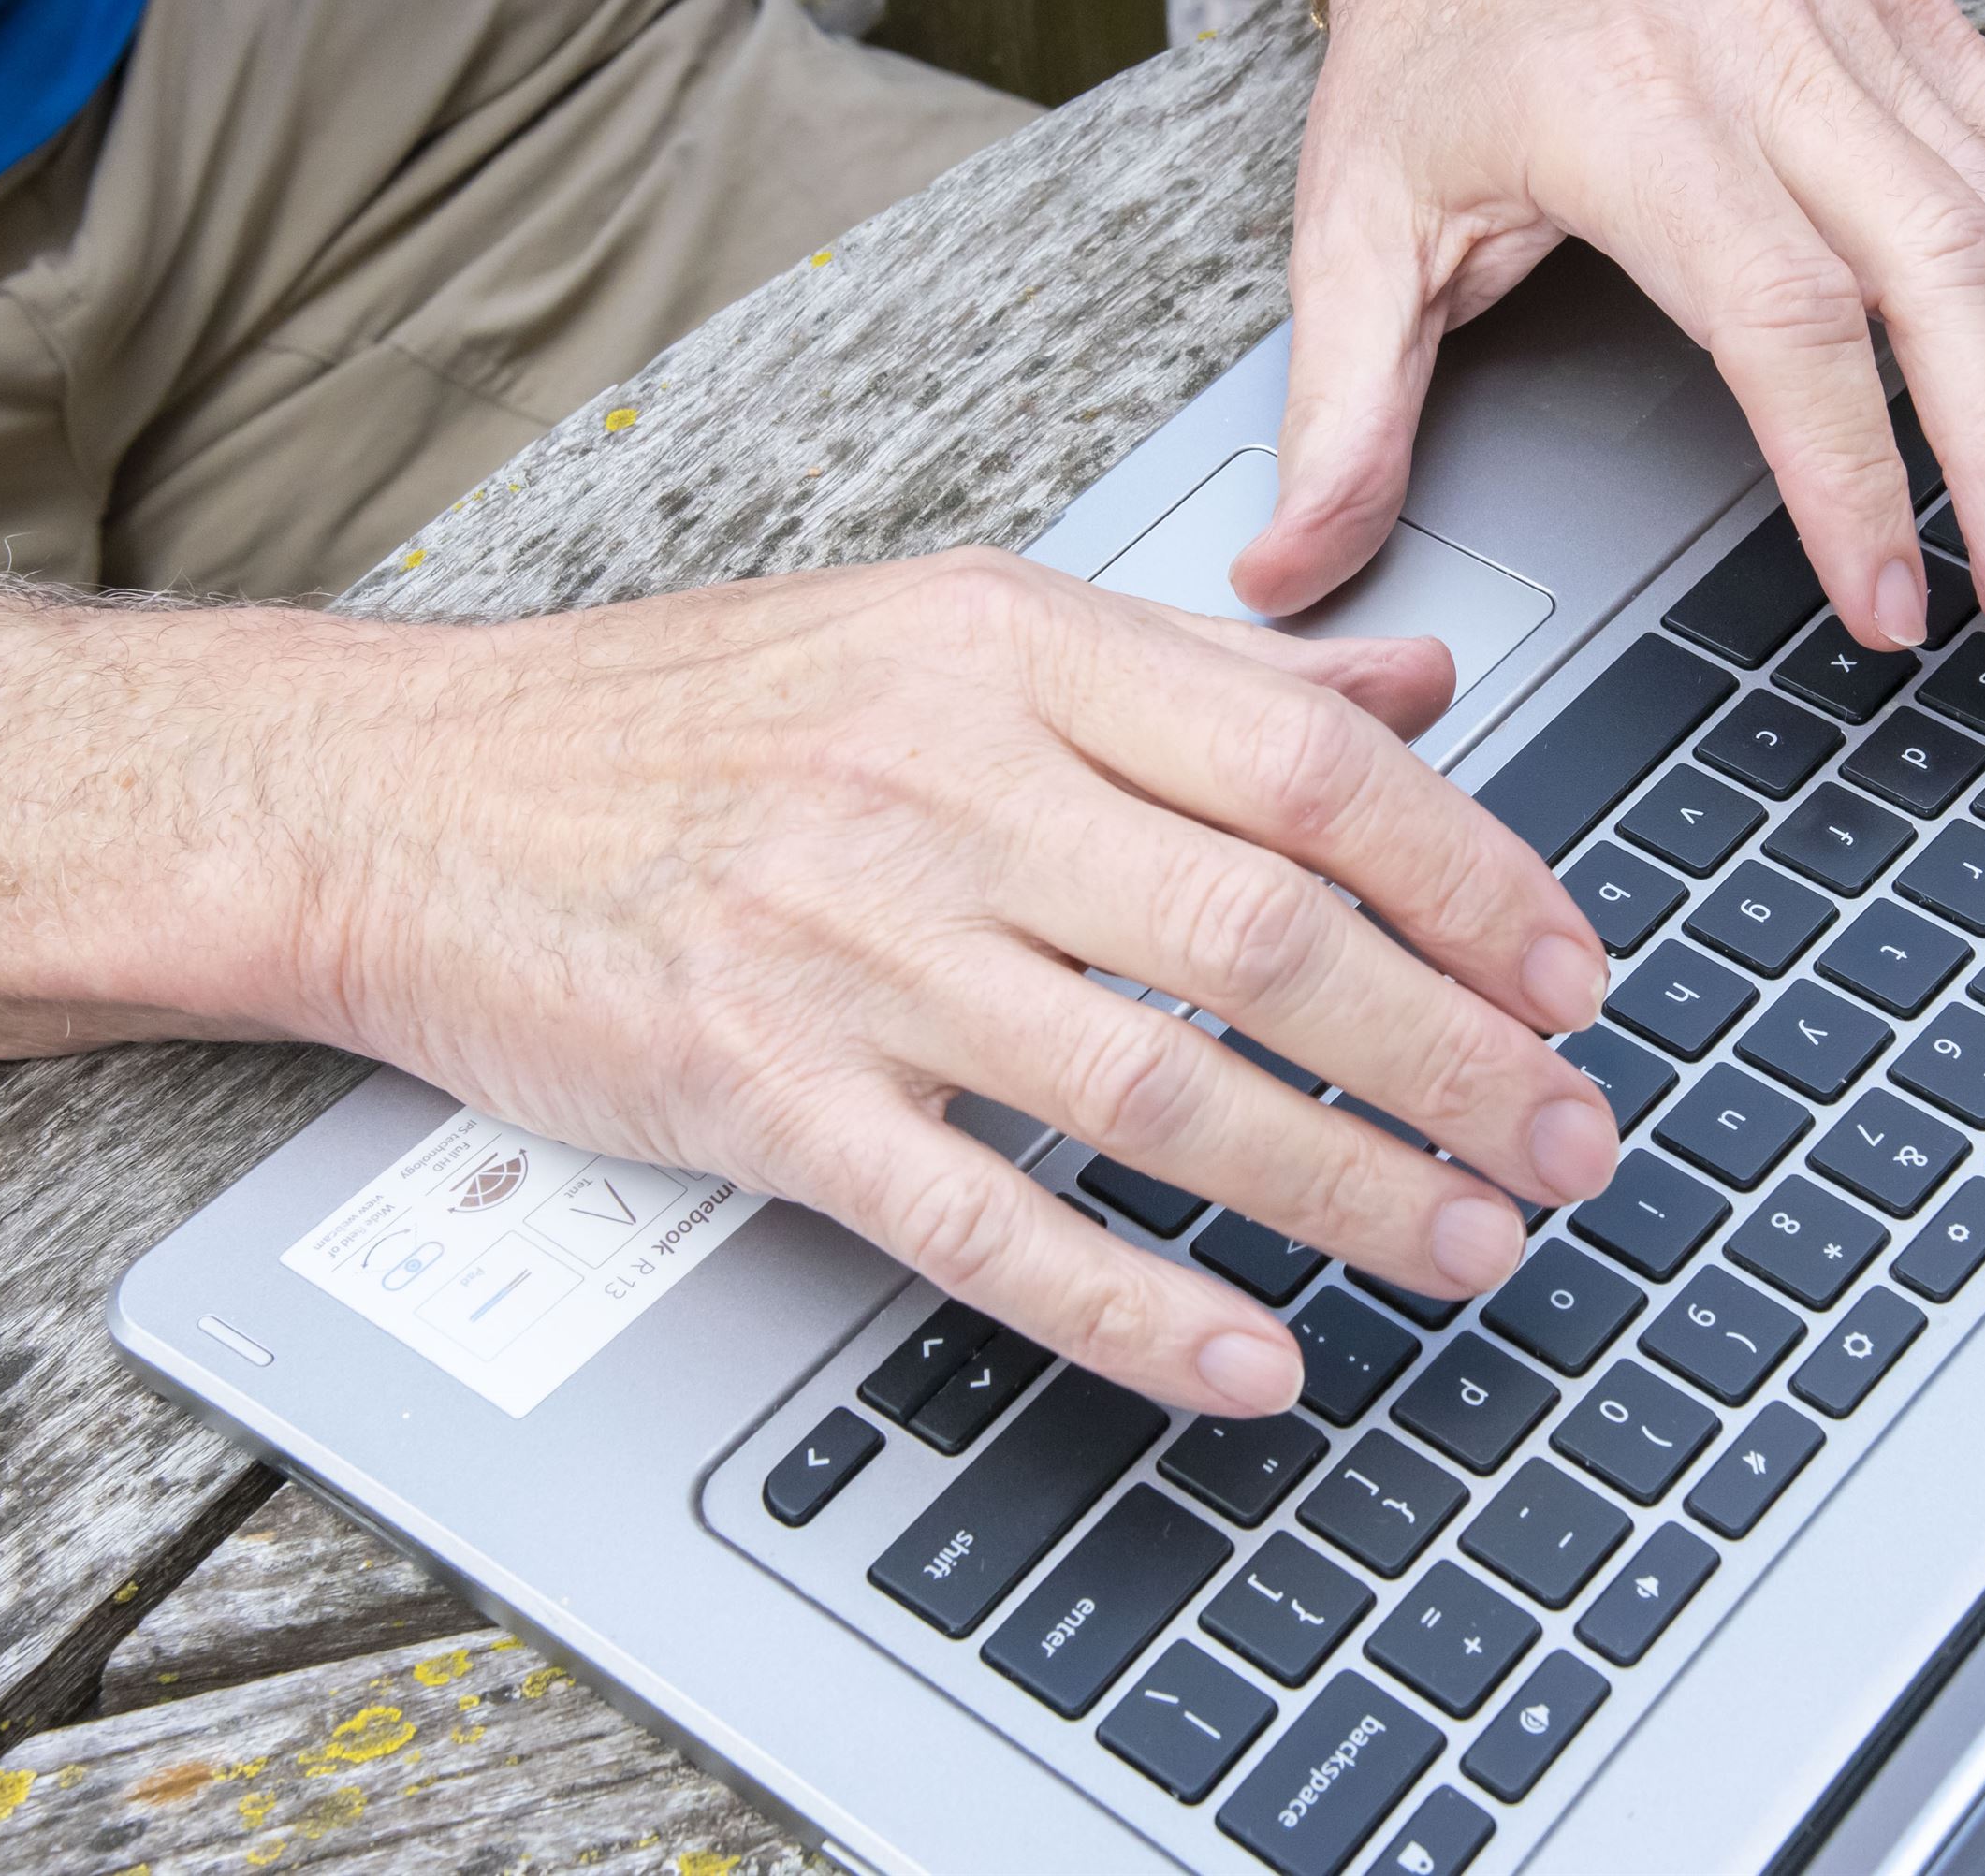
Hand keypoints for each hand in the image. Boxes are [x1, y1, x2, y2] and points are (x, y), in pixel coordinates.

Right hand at [302, 552, 1621, 1413]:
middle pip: (1268, 933)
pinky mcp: (759, 1091)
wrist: (408, 795)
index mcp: (1006, 646)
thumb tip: (1416, 686)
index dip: (1476, 881)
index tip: (1576, 973)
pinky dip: (1133, 1306)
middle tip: (1574, 1140)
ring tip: (1471, 1242)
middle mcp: (940, 782)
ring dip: (1346, 1186)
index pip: (1307, 764)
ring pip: (1156, 1087)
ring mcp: (847, 946)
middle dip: (1458, 1056)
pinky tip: (1252, 1360)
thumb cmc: (685, 716)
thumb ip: (1191, 669)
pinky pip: (983, 1223)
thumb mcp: (947, 624)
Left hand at [1232, 0, 1984, 651]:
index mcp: (1643, 116)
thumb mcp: (1352, 225)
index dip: (1854, 473)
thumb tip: (1284, 576)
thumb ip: (1338, 411)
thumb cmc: (1433, 54)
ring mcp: (1880, 36)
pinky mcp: (1935, 33)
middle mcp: (1784, 60)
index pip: (1787, 317)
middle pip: (1947, 277)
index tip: (1890, 607)